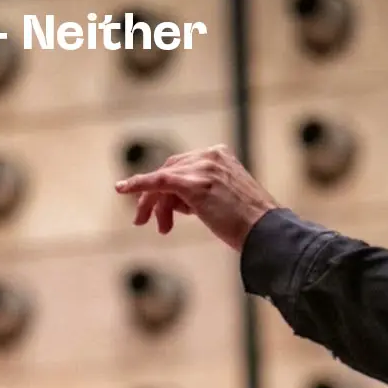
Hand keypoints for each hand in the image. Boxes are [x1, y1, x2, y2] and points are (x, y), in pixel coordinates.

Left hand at [114, 144, 278, 251]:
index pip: (182, 166)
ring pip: (162, 180)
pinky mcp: (192, 183)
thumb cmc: (250, 224)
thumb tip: (175, 203)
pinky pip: (157, 181)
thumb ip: (202, 193)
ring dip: (153, 204)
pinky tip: (122, 189)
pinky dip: (138, 184)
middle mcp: (210, 155)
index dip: (167, 189)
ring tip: (159, 228)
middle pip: (169, 170)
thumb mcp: (225, 199)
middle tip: (146, 222)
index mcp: (220, 155)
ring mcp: (202, 168)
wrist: (265, 233)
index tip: (162, 211)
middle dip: (156, 197)